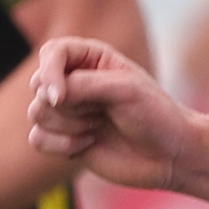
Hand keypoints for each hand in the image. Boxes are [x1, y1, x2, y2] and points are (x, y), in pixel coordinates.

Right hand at [27, 36, 191, 189]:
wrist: (172, 155)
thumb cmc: (156, 115)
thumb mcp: (125, 90)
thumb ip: (83, 84)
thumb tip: (45, 95)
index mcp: (90, 58)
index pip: (51, 53)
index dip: (49, 73)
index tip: (59, 96)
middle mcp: (74, 81)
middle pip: (38, 86)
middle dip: (67, 104)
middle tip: (101, 112)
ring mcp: (68, 111)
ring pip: (36, 113)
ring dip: (69, 125)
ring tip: (99, 127)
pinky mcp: (64, 139)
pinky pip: (37, 138)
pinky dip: (61, 145)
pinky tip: (89, 144)